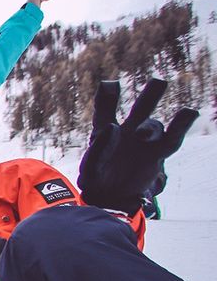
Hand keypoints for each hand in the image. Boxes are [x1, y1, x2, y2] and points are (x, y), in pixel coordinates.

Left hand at [78, 78, 197, 213]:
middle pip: (142, 109)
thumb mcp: (90, 167)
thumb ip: (99, 147)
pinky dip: (181, 125)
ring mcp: (145, 142)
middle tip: (159, 82)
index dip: (108, 97)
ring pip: (154, 127)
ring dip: (151, 128)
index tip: (110, 84)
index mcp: (104, 130)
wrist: (111, 198)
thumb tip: (114, 126)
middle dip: (152, 95)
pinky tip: (190, 112)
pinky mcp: (158, 154)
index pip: (105, 110)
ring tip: (141, 136)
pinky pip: (172, 139)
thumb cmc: (96, 180)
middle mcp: (129, 131)